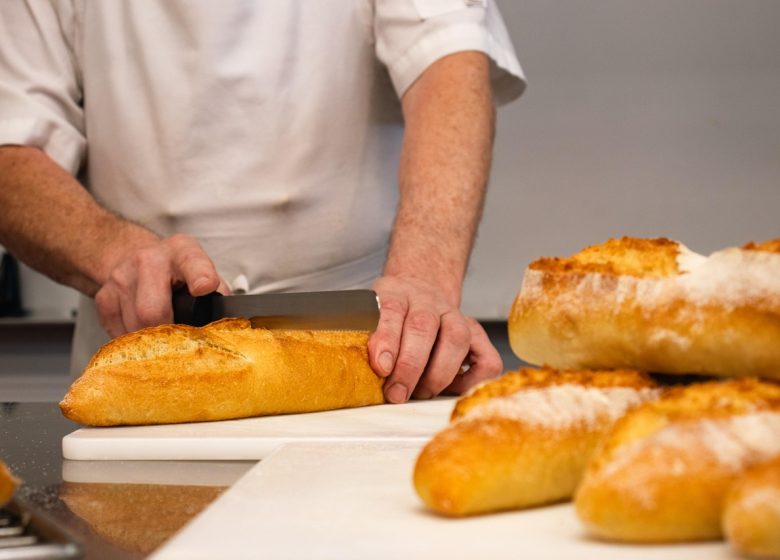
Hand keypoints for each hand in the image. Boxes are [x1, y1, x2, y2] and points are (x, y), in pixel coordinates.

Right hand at [95, 234, 227, 336]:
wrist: (140, 258)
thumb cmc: (179, 272)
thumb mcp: (202, 272)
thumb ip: (217, 294)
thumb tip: (226, 325)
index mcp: (183, 252)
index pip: (192, 263)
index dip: (200, 276)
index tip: (205, 287)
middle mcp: (149, 260)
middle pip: (152, 310)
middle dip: (168, 333)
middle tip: (180, 341)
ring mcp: (122, 277)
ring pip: (135, 326)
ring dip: (152, 340)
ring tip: (164, 335)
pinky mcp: (104, 296)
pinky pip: (118, 332)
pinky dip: (134, 341)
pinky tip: (144, 333)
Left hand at [368, 275, 502, 403]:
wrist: (418, 290)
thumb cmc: (389, 314)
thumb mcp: (369, 314)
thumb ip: (366, 337)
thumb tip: (361, 373)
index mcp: (396, 293)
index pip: (391, 310)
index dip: (387, 339)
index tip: (381, 367)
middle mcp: (428, 301)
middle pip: (423, 327)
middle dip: (410, 366)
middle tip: (397, 393)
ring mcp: (455, 316)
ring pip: (456, 339)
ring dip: (438, 374)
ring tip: (421, 393)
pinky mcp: (476, 334)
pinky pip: (486, 358)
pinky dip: (473, 379)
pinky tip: (451, 388)